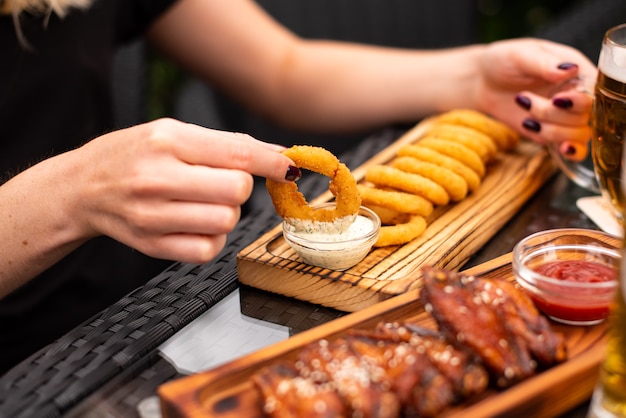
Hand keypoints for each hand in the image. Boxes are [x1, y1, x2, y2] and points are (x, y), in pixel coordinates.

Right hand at [73, 118, 296, 263]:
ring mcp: (153, 216)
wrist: (82, 188)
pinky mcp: (152, 246)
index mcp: (167, 142)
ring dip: (226, 214)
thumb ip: (225, 144)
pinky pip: (208, 250)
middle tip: (223, 184)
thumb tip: (277, 157)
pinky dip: (212, 239)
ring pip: (226, 222)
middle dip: (240, 189)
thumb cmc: (132, 155)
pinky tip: (194, 224)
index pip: (236, 154)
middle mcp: (157, 178)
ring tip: (204, 203)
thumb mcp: (172, 133)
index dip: (271, 163)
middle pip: (236, 192)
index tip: (288, 169)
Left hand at [476, 38, 595, 160]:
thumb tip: (569, 69)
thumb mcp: (521, 55)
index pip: (596, 90)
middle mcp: (578, 95)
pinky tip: (561, 148)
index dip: (581, 99)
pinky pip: (572, 149)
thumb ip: (544, 64)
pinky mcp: (554, 133)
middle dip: (555, 114)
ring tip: (527, 118)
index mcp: (578, 72)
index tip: (556, 99)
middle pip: (586, 115)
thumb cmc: (505, 61)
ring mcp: (567, 117)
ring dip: (553, 131)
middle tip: (525, 100)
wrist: (484, 82)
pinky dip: (568, 151)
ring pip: (580, 134)